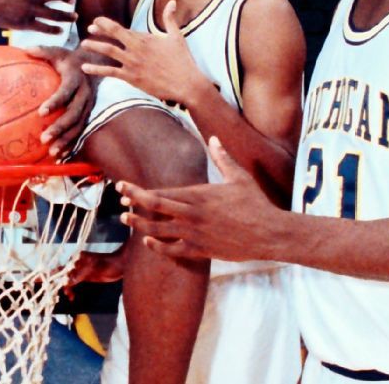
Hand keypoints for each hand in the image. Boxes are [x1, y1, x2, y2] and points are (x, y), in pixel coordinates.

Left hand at [25, 45, 94, 159]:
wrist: (96, 63)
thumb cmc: (69, 58)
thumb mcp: (58, 51)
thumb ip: (43, 51)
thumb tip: (26, 49)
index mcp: (76, 80)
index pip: (65, 92)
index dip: (55, 102)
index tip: (41, 112)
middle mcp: (85, 95)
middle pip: (73, 115)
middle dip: (60, 128)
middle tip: (43, 138)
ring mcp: (88, 107)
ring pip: (78, 127)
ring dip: (66, 141)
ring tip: (52, 153)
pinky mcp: (88, 114)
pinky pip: (80, 131)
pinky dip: (71, 144)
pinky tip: (60, 156)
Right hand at [65, 249, 124, 290]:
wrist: (119, 265)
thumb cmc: (107, 263)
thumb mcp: (94, 268)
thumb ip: (80, 274)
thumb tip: (68, 281)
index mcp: (77, 257)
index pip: (64, 267)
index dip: (59, 276)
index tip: (57, 284)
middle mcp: (76, 263)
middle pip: (63, 274)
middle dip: (61, 284)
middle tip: (63, 292)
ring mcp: (80, 270)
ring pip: (68, 280)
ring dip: (67, 289)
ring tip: (70, 296)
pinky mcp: (84, 277)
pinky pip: (74, 284)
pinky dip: (72, 290)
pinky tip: (72, 296)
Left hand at [80, 0, 209, 105]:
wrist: (186, 83)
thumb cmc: (183, 60)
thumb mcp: (176, 36)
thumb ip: (170, 19)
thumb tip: (172, 2)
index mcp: (144, 38)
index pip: (120, 29)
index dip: (106, 24)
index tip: (96, 21)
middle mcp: (136, 49)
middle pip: (112, 37)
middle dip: (99, 32)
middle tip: (88, 29)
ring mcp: (132, 64)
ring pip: (108, 53)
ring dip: (94, 47)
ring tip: (83, 45)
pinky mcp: (132, 78)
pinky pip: (110, 72)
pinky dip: (96, 70)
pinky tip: (85, 68)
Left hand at [117, 137, 282, 262]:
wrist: (269, 233)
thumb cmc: (255, 204)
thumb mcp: (239, 177)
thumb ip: (222, 158)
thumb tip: (213, 138)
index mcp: (198, 195)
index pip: (160, 192)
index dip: (139, 191)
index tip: (124, 187)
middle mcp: (192, 214)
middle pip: (155, 208)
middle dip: (134, 202)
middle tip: (119, 198)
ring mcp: (195, 234)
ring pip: (159, 230)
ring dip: (140, 224)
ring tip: (125, 219)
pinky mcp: (202, 250)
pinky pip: (174, 250)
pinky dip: (159, 246)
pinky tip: (148, 241)